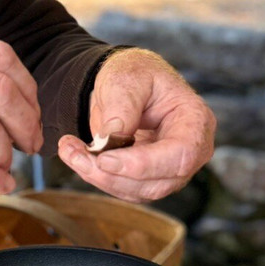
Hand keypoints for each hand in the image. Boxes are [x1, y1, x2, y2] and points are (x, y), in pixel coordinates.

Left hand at [57, 48, 214, 201]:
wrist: (127, 83)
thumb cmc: (136, 74)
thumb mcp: (127, 76)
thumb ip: (122, 105)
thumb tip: (111, 139)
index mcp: (195, 121)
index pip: (181, 155)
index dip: (143, 165)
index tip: (105, 160)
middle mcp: (190, 151)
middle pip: (158, 182)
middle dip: (113, 175)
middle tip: (76, 155)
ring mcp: (170, 168)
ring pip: (137, 191)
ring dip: (98, 177)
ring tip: (70, 150)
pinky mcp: (148, 178)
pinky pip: (123, 188)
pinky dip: (96, 176)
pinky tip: (77, 155)